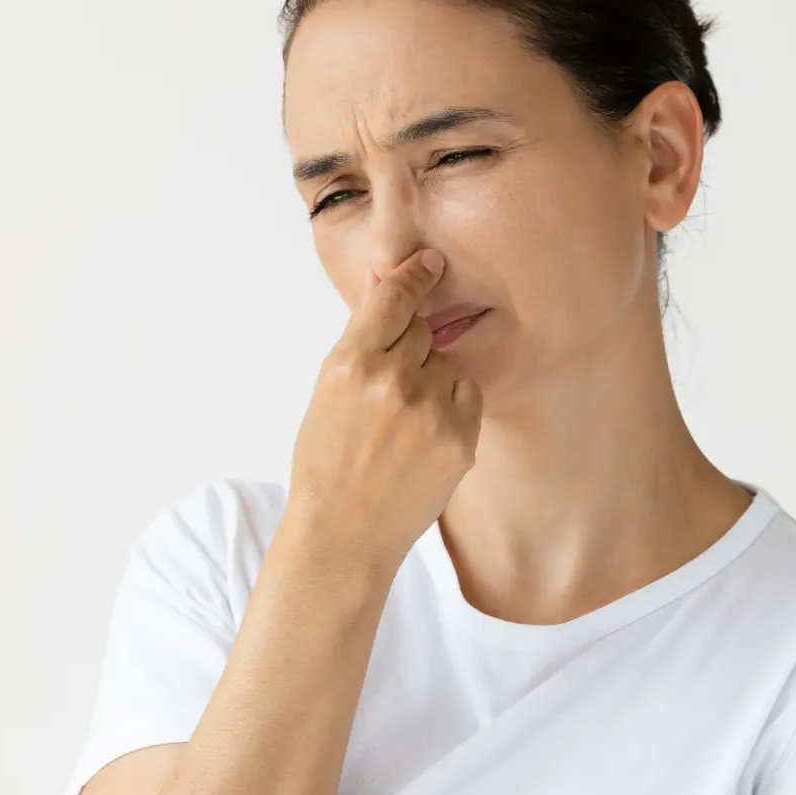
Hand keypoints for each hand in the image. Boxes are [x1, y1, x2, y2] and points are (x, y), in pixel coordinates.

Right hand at [286, 249, 483, 575]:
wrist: (343, 532)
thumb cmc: (327, 460)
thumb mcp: (328, 390)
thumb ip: (360, 335)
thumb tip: (382, 280)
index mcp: (350, 363)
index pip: (393, 297)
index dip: (414, 275)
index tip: (431, 262)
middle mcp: (392, 381)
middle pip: (421, 330)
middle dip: (409, 350)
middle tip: (387, 394)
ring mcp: (430, 411)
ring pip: (445, 364)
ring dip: (431, 382)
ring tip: (402, 427)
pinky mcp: (461, 438)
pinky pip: (467, 394)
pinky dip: (452, 408)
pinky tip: (424, 440)